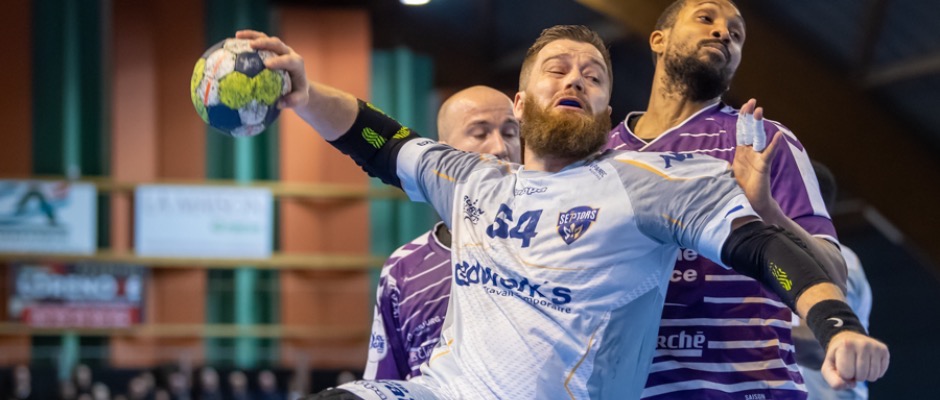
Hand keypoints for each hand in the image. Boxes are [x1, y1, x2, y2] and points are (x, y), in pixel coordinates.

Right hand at [236, 30, 309, 109]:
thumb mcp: (300, 99)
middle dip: (265, 43)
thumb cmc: (298, 93)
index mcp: (296, 64)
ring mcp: (279, 48)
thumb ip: (293, 101)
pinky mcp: (271, 47)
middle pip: (277, 44)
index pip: (289, 60)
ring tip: (237, 36)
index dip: (279, 61)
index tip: (267, 65)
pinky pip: (258, 40)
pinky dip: (247, 38)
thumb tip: (280, 104)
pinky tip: (233, 40)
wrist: (298, 84)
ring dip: (253, 36)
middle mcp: (288, 53)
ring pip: (266, 38)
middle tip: (251, 46)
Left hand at [732, 98, 781, 212]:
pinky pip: (769, 154)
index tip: (745, 104)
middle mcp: (751, 151)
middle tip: (752, 101)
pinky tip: (778, 136)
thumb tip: (704, 160)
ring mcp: (758, 158)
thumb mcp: (728, 171)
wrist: (750, 202)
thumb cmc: (740, 187)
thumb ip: (722, 162)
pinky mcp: (763, 167)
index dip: (743, 118)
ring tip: (760, 111)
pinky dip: (773, 145)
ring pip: (759, 138)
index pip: (742, 130)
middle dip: (750, 116)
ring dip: (759, 124)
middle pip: (750, 130)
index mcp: (742, 151)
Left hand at [822, 331, 889, 388]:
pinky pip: (880, 374)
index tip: (841, 364)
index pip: (846, 374)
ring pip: (872, 376)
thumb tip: (846, 385)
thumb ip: (833, 380)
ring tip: (859, 365)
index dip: (843, 374)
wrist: (847, 339)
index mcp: (846, 345)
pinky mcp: (884, 350)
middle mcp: (862, 344)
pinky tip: (868, 364)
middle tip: (851, 365)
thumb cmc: (837, 356)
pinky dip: (873, 373)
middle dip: (855, 376)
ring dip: (864, 376)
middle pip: (861, 377)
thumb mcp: (829, 367)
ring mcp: (875, 347)